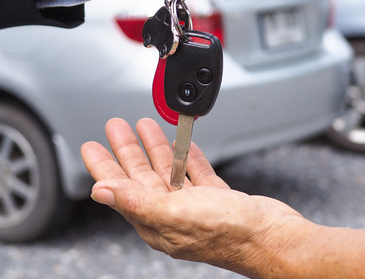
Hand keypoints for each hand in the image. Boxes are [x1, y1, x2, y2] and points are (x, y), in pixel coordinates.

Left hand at [81, 118, 308, 277]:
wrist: (273, 237)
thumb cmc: (228, 232)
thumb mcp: (174, 213)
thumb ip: (135, 200)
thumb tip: (99, 192)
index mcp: (156, 221)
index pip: (120, 190)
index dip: (103, 166)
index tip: (91, 146)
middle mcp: (172, 215)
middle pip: (141, 176)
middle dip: (127, 149)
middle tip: (115, 126)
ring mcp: (196, 207)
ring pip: (167, 171)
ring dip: (154, 148)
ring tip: (143, 125)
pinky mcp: (218, 199)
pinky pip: (195, 174)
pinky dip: (185, 157)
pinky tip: (181, 144)